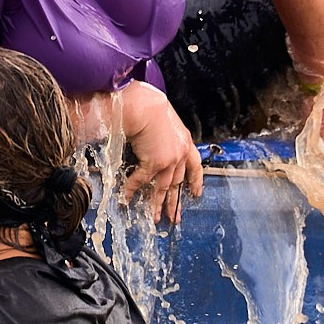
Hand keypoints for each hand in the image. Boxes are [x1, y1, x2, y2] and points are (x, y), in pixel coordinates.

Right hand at [117, 80, 202, 224]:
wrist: (143, 106)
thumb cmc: (148, 106)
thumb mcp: (164, 121)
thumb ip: (163, 136)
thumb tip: (153, 144)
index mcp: (185, 140)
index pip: (195, 165)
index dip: (196, 180)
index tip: (196, 192)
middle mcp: (180, 152)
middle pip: (178, 182)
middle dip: (175, 201)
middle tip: (174, 216)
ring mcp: (170, 159)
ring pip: (164, 187)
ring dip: (157, 204)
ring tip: (155, 217)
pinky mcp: (156, 163)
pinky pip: (143, 180)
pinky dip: (133, 189)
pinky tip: (127, 197)